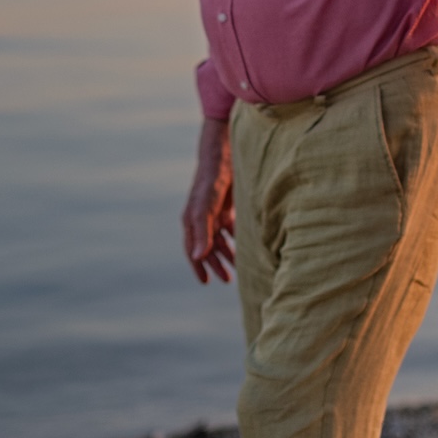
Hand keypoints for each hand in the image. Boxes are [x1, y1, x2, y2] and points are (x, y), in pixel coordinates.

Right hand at [182, 117, 235, 283]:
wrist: (224, 156)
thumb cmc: (210, 183)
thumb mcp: (204, 209)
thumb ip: (202, 233)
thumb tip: (198, 258)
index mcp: (192, 221)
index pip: (193, 249)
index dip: (198, 266)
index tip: (206, 281)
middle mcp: (202, 219)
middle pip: (208, 247)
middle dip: (216, 263)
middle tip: (227, 280)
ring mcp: (215, 212)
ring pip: (220, 239)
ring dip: (228, 253)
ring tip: (237, 268)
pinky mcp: (227, 206)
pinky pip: (231, 227)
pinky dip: (236, 238)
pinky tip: (245, 246)